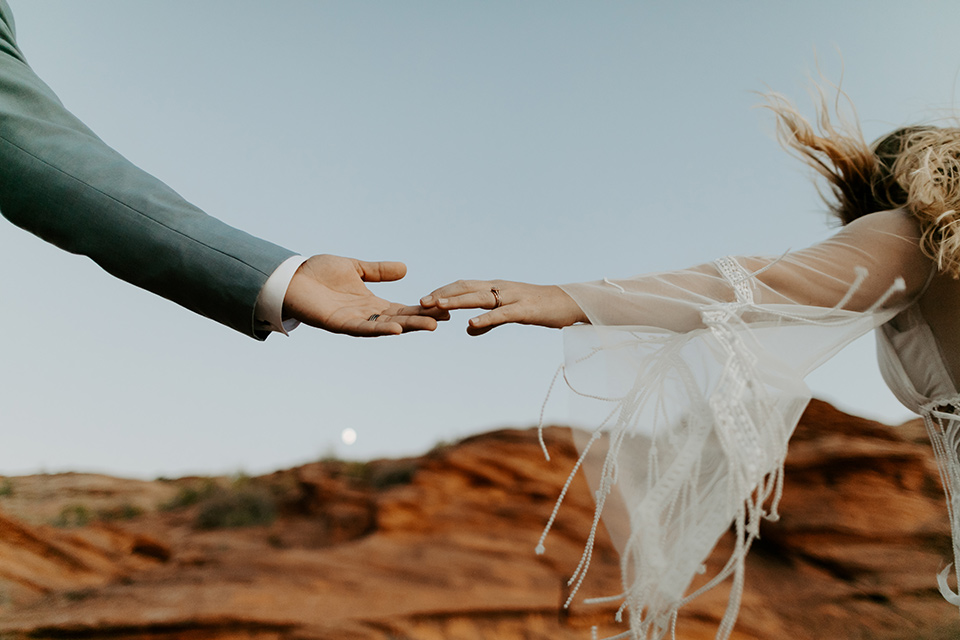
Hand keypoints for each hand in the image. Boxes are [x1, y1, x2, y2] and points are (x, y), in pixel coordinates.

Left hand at [282, 255, 448, 336]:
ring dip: (408, 327)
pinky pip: (363, 329)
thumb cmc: (317, 273)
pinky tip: (396, 328)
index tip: (443, 308)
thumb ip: (377, 271)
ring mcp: (352, 321)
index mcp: (370, 303)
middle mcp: (364, 315)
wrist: (289, 278)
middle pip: (399, 319)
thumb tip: (404, 269)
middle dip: (422, 320)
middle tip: (445, 319)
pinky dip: (380, 329)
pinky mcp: (338, 323)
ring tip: (429, 326)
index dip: (421, 309)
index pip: (401, 308)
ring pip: (385, 326)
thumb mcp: (354, 268)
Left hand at [420, 279, 586, 335]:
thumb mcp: (511, 314)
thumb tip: (468, 329)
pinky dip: (485, 318)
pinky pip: (501, 314)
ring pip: (479, 297)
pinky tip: (470, 324)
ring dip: (456, 301)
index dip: (443, 291)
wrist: (570, 302)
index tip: (424, 300)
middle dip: (442, 294)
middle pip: (466, 288)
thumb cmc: (540, 307)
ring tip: (437, 306)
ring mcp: (512, 297)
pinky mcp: (524, 310)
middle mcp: (500, 288)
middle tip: (421, 302)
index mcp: (495, 287)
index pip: (464, 286)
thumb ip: (489, 321)